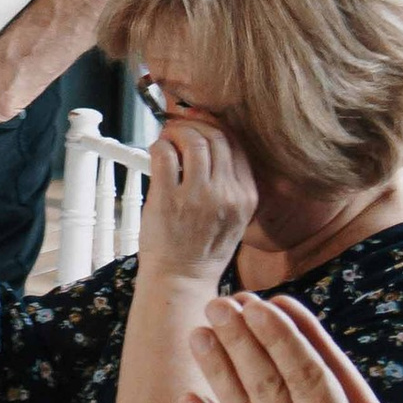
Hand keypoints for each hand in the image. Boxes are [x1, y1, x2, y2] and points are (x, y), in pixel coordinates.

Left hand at [137, 113, 258, 286]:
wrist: (182, 279)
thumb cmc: (202, 248)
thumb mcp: (233, 218)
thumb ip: (229, 184)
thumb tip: (208, 143)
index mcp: (247, 196)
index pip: (237, 145)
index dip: (216, 127)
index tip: (201, 123)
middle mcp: (227, 194)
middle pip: (216, 138)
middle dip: (194, 125)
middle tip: (178, 126)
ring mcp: (198, 197)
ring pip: (192, 142)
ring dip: (176, 131)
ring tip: (166, 137)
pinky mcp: (168, 200)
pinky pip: (164, 155)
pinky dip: (159, 145)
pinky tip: (156, 150)